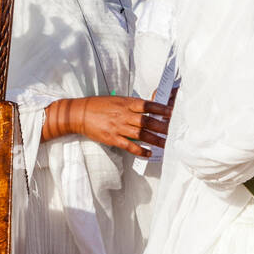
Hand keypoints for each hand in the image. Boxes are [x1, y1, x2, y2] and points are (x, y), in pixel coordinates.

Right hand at [44, 95, 171, 156]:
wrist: (80, 114)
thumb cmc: (98, 106)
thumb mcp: (116, 101)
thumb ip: (131, 105)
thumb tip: (148, 110)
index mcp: (125, 103)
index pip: (147, 105)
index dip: (160, 109)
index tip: (171, 113)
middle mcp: (123, 115)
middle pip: (147, 121)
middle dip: (162, 126)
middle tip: (173, 131)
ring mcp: (118, 127)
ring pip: (141, 134)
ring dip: (155, 139)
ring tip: (165, 143)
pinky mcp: (112, 138)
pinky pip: (129, 146)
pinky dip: (140, 150)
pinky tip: (149, 153)